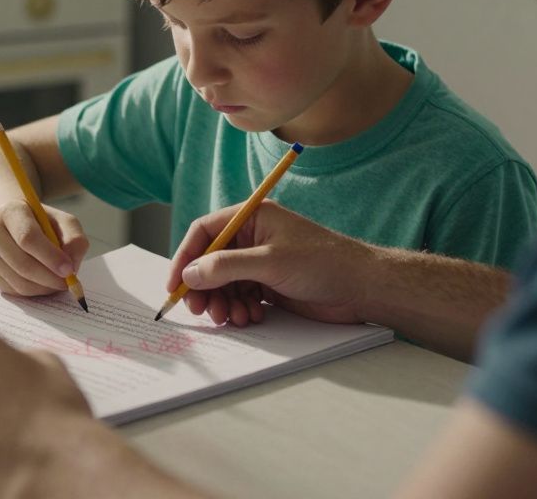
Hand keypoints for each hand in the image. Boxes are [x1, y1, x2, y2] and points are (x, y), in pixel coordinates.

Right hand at [0, 200, 88, 295]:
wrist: (13, 224)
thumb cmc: (41, 222)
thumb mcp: (62, 220)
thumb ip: (74, 238)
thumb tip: (71, 267)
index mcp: (10, 212)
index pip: (28, 238)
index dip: (50, 257)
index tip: (69, 269)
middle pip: (22, 264)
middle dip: (50, 278)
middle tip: (69, 282)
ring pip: (19, 283)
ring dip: (44, 288)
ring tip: (58, 282)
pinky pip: (14, 291)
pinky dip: (34, 292)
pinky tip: (44, 282)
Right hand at [167, 200, 372, 325]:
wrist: (361, 288)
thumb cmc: (323, 262)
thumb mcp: (270, 262)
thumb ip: (226, 267)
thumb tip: (190, 274)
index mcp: (251, 218)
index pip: (205, 233)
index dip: (185, 257)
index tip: (174, 284)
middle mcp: (252, 239)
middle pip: (209, 262)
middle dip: (203, 287)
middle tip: (200, 311)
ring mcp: (259, 264)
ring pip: (223, 284)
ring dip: (222, 303)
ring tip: (232, 318)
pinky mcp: (268, 286)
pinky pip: (239, 297)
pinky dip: (238, 309)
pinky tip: (250, 317)